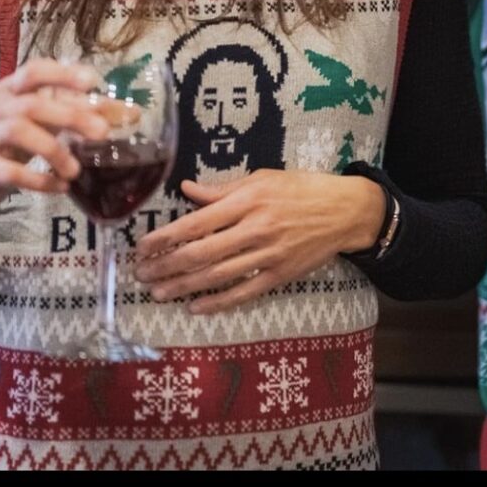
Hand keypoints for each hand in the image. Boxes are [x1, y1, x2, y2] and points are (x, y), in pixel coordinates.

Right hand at [0, 59, 108, 247]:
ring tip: (76, 170)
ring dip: (53, 150)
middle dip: (70, 116)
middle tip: (102, 133)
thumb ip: (82, 113)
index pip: (35, 71)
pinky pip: (8, 171)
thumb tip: (131, 113)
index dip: (62, 74)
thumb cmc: (13, 140)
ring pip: (17, 132)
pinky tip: (60, 186)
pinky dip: (37, 180)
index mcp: (13, 90)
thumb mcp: (44, 122)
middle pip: (33, 104)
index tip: (92, 81)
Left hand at [134, 170, 387, 311]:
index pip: (196, 223)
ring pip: (217, 276)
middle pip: (200, 253)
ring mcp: (267, 255)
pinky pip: (243, 292)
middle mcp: (255, 229)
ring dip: (184, 286)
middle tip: (141, 274)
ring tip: (159, 292)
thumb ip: (222, 190)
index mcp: (247, 201)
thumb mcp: (262, 178)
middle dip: (166, 266)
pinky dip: (218, 302)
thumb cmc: (301, 189)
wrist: (345, 211)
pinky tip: (196, 307)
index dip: (164, 237)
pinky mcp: (280, 275)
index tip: (142, 246)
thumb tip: (187, 190)